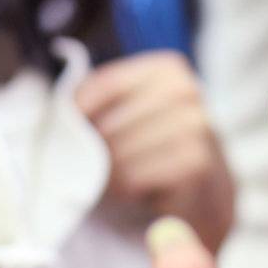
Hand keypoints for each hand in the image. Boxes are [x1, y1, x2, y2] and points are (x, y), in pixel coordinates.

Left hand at [74, 52, 233, 251]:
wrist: (203, 196)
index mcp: (168, 70)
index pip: (110, 82)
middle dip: (95, 149)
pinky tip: (132, 193)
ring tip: (110, 182)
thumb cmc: (155, 153)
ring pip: (124, 150)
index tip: (70, 130)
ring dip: (109, 172)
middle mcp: (188, 91)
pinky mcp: (198, 163)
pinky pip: (140, 175)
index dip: (81, 110)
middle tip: (90, 167)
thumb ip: (98, 104)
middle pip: (114, 121)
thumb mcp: (128, 117)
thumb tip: (63, 116)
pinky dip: (128, 188)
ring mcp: (198, 126)